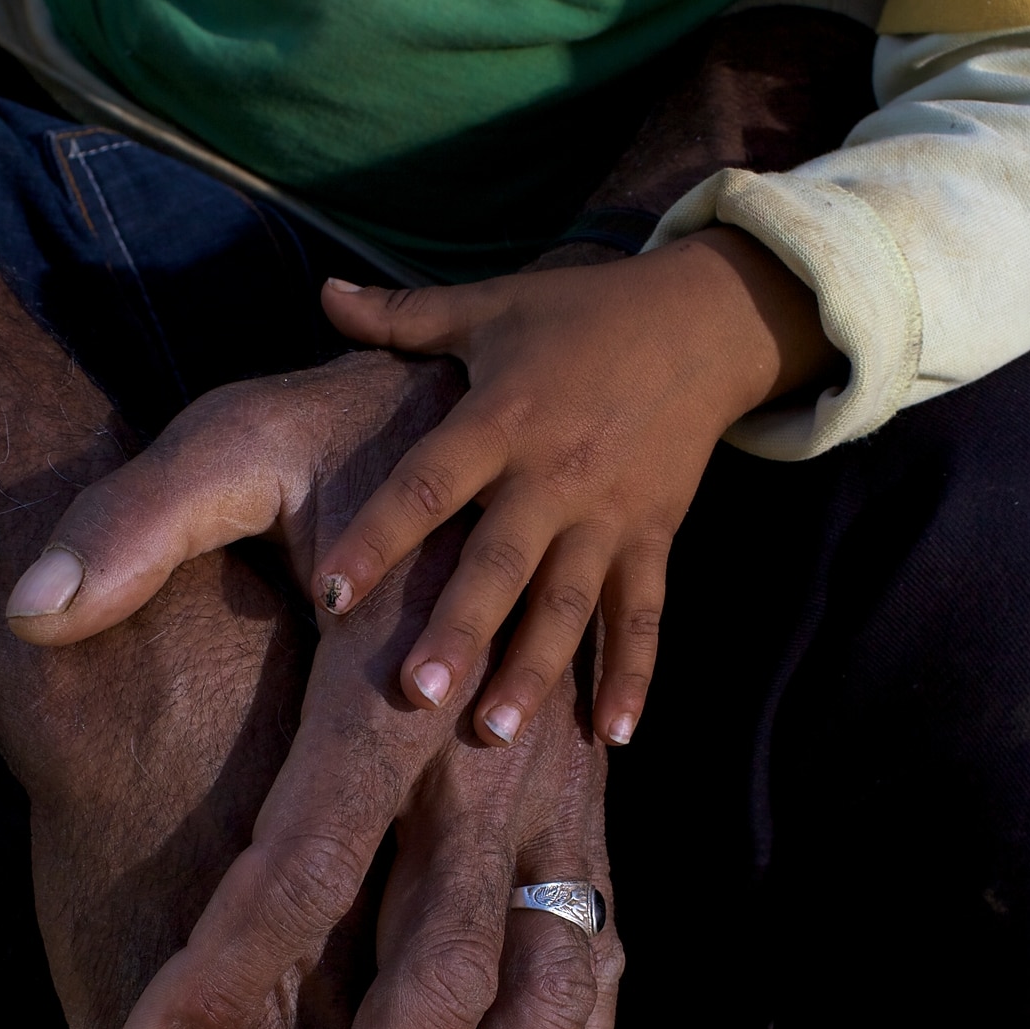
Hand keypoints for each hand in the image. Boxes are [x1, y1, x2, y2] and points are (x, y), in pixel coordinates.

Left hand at [11, 352, 622, 1028]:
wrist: (556, 389)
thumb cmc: (382, 425)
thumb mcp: (252, 432)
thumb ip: (139, 522)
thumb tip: (27, 609)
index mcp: (403, 686)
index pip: (310, 847)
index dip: (231, 959)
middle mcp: (498, 763)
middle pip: (448, 965)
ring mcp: (564, 799)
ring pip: (550, 995)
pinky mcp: (592, 816)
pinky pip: (603, 967)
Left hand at [311, 227, 835, 750]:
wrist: (707, 319)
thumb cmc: (582, 313)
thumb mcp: (493, 304)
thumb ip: (403, 315)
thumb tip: (322, 292)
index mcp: (503, 417)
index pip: (430, 483)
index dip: (379, 535)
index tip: (330, 590)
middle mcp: (555, 474)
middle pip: (501, 563)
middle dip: (460, 629)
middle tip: (416, 695)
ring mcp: (611, 513)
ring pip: (568, 603)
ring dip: (534, 671)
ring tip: (493, 732)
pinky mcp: (655, 536)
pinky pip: (644, 614)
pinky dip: (633, 674)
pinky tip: (614, 737)